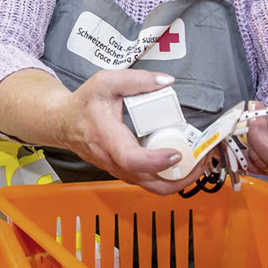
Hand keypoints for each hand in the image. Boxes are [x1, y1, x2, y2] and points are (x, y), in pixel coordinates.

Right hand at [60, 71, 202, 194]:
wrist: (64, 123)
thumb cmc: (84, 104)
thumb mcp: (105, 82)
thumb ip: (136, 80)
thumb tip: (166, 82)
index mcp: (107, 138)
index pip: (132, 159)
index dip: (157, 161)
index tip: (177, 153)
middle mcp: (113, 160)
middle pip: (150, 182)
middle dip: (182, 177)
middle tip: (203, 160)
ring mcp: (119, 170)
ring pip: (153, 187)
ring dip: (180, 180)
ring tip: (199, 163)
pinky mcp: (125, 172)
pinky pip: (150, 182)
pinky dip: (170, 177)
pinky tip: (183, 163)